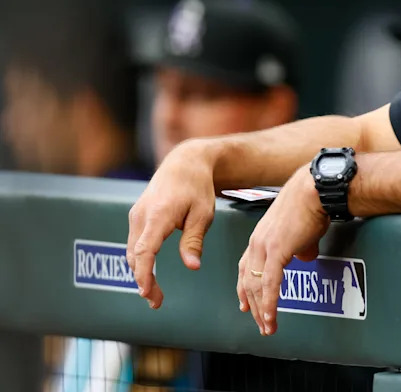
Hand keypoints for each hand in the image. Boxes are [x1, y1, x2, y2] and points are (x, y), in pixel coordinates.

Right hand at [126, 140, 215, 308]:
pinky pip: (135, 242)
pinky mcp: (137, 216)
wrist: (185, 163)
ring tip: (154, 293)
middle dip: (143, 281)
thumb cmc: (197, 187)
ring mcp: (136, 215)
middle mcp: (141, 215)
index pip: (145, 251)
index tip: (147, 293)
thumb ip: (194, 241)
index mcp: (158, 215)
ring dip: (140, 272)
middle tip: (156, 302)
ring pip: (132, 251)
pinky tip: (149, 273)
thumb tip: (192, 267)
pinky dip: (139, 260)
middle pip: (135, 256)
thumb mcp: (203, 214)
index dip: (144, 274)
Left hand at [238, 164, 329, 335]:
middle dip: (254, 307)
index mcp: (260, 236)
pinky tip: (271, 316)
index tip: (245, 305)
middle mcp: (257, 243)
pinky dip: (270, 303)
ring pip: (257, 286)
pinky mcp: (277, 251)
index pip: (246, 268)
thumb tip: (305, 255)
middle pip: (248, 282)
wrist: (313, 190)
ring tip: (268, 327)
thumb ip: (299, 245)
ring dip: (262, 310)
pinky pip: (270, 283)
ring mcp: (265, 247)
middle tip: (260, 324)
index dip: (244, 288)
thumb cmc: (311, 203)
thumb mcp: (301, 229)